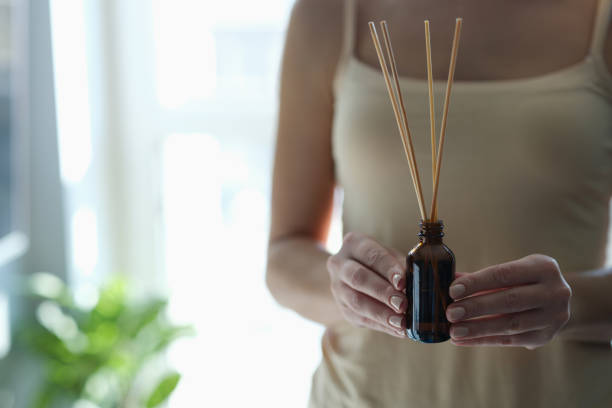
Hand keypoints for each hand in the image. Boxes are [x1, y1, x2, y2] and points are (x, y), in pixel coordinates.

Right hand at [327, 232, 407, 337]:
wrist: (352, 273)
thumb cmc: (378, 262)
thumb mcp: (389, 256)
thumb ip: (401, 267)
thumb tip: (418, 284)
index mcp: (353, 243)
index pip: (371, 255)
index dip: (387, 269)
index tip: (402, 282)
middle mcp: (339, 263)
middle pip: (359, 278)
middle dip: (382, 292)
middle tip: (402, 305)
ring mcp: (337, 287)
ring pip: (356, 302)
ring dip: (381, 314)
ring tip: (401, 323)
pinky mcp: (341, 307)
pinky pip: (359, 318)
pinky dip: (380, 325)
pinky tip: (397, 329)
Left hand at [447, 254, 571, 348]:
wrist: (556, 301)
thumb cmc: (524, 282)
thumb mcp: (511, 272)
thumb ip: (481, 278)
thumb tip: (449, 280)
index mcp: (543, 268)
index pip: (504, 274)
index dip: (477, 283)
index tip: (453, 290)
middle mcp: (555, 291)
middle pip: (509, 300)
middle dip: (476, 307)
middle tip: (451, 313)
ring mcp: (553, 317)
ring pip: (511, 324)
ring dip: (478, 328)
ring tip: (454, 331)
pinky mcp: (546, 337)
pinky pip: (510, 340)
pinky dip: (484, 340)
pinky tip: (463, 340)